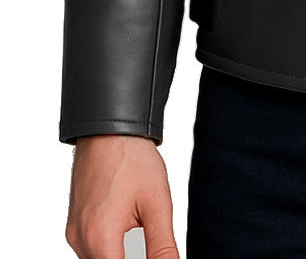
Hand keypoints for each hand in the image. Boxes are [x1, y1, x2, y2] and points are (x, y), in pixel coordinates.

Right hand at [65, 134, 178, 257]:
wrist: (109, 128)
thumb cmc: (132, 158)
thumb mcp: (157, 204)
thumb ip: (162, 246)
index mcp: (100, 237)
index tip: (155, 254)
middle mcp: (80, 239)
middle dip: (129, 258)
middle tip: (152, 247)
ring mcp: (73, 232)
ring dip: (118, 256)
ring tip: (139, 229)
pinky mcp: (74, 225)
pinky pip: (90, 249)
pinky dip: (109, 248)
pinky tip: (126, 230)